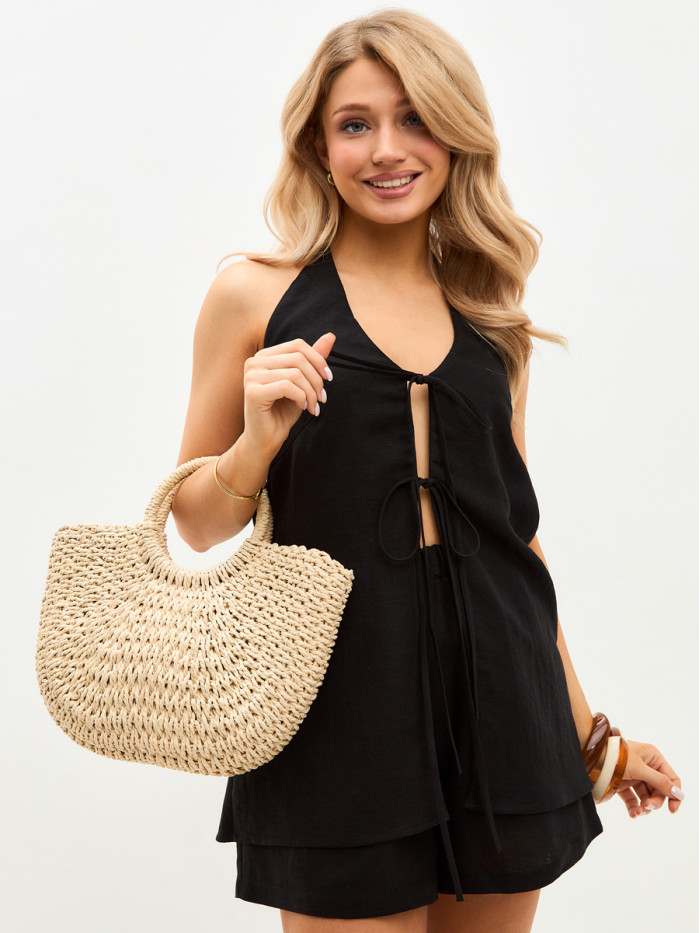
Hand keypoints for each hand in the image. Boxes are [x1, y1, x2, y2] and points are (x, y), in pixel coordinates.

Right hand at [240, 332, 335, 457]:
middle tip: (322, 399)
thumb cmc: (282, 412)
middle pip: (298, 358)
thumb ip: (312, 360)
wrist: (266, 440)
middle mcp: (254, 362)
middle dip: (316, 380)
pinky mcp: (252, 392)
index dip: (318, 360)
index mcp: (264, 356)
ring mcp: (251, 376)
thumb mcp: (302, 383)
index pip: (298, 345)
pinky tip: (302, 407)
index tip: (329, 378)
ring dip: (311, 392)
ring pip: (295, 373)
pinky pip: (288, 387)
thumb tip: (331, 336)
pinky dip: (301, 398)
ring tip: (313, 406)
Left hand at [613, 739, 683, 817]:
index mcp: (653, 758)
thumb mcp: (640, 768)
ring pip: (646, 797)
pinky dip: (634, 808)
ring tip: (637, 812)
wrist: (591, 756)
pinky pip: (633, 800)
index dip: (674, 794)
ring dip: (644, 807)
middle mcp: (646, 767)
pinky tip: (633, 814)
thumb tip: (677, 793)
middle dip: (655, 801)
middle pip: (659, 791)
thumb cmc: (617, 756)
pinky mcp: (623, 785)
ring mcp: (634, 777)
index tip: (672, 809)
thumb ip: (659, 781)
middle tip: (646, 806)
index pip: (671, 778)